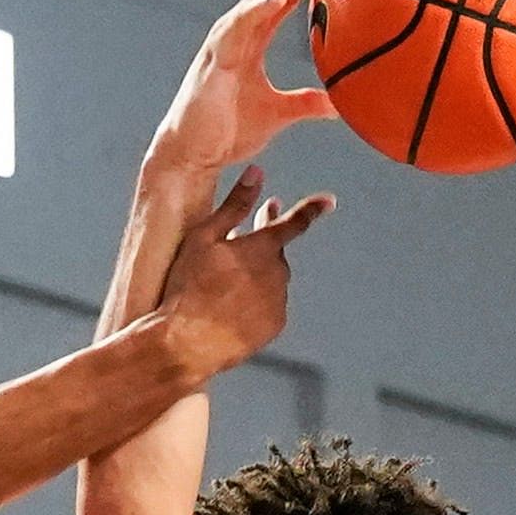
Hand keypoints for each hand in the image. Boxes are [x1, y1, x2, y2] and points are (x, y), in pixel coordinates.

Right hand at [151, 0, 338, 179]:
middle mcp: (239, 31)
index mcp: (253, 38)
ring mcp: (225, 41)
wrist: (192, 153)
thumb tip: (340, 106)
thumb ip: (308, 104)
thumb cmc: (227, 131)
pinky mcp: (215, 57)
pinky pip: (239, 27)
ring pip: (258, 0)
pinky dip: (258, 9)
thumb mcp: (279, 114)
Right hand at [151, 166, 333, 380]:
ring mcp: (278, 302)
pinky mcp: (273, 326)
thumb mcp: (204, 237)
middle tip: (242, 244)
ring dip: (255, 276)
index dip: (312, 209)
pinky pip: (269, 307)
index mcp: (263, 247)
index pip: (294, 222)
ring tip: (224, 282)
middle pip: (275, 252)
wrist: (186, 342)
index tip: (329, 202)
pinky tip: (230, 304)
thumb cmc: (189, 287)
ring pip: (271, 281)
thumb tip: (256, 173)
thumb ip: (235, 203)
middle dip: (262, 245)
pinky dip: (255, 302)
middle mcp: (278, 274)